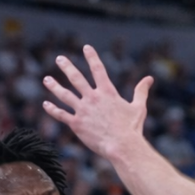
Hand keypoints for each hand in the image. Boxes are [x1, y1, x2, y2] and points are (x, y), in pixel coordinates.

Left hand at [42, 45, 153, 159]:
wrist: (122, 146)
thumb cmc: (132, 128)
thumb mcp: (139, 107)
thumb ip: (141, 91)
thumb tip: (149, 78)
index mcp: (107, 92)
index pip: (98, 69)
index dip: (92, 57)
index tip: (86, 48)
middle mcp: (93, 98)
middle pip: (76, 78)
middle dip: (67, 67)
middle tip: (60, 58)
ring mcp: (83, 110)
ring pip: (65, 95)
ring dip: (54, 86)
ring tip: (47, 79)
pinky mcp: (77, 124)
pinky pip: (61, 115)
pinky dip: (53, 109)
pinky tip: (46, 104)